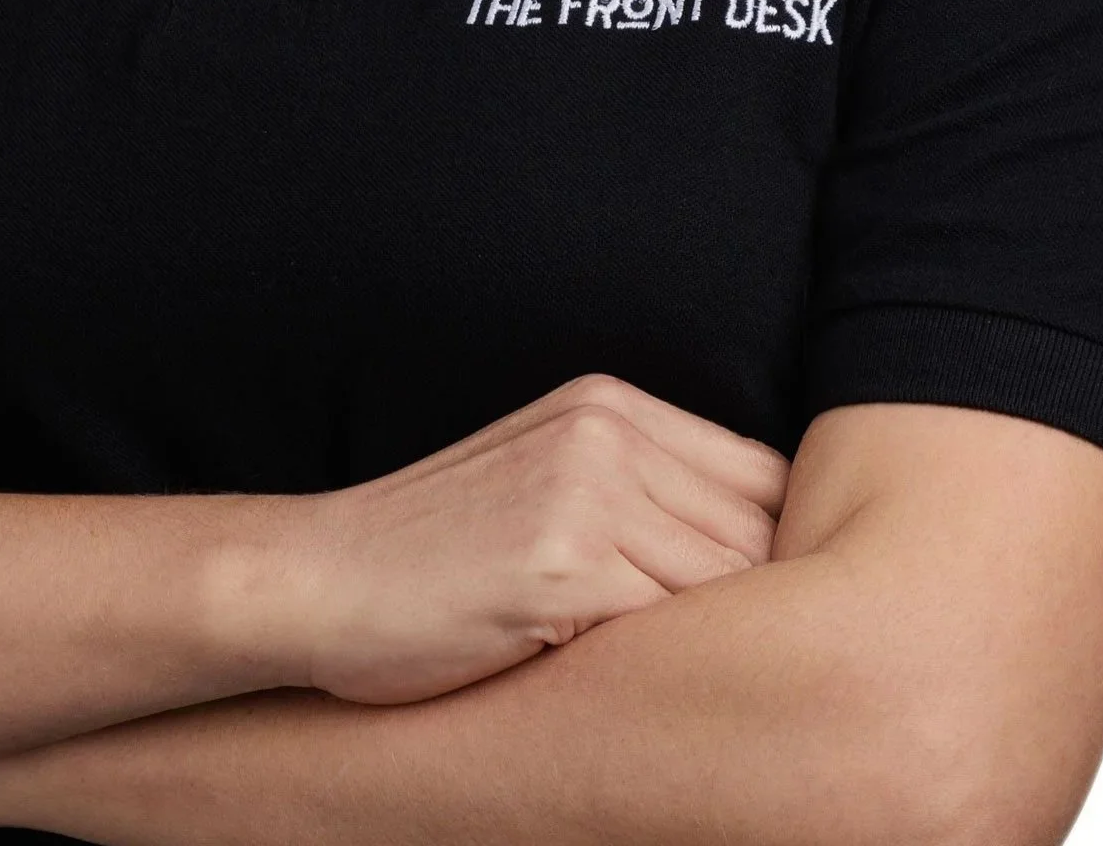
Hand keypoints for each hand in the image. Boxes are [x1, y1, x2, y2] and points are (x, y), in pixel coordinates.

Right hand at [270, 371, 787, 703]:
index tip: (773, 620)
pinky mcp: (568, 564)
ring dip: (721, 649)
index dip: (783, 556)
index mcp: (608, 404)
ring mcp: (588, 492)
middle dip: (763, 610)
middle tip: (748, 673)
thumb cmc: (432, 558)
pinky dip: (672, 674)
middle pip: (762, 531)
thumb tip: (764, 560)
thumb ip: (642, 490)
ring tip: (696, 696)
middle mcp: (607, 432)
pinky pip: (674, 629)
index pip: (764, 476)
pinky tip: (639, 698)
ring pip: (730, 586)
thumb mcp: (544, 482)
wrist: (319, 582)